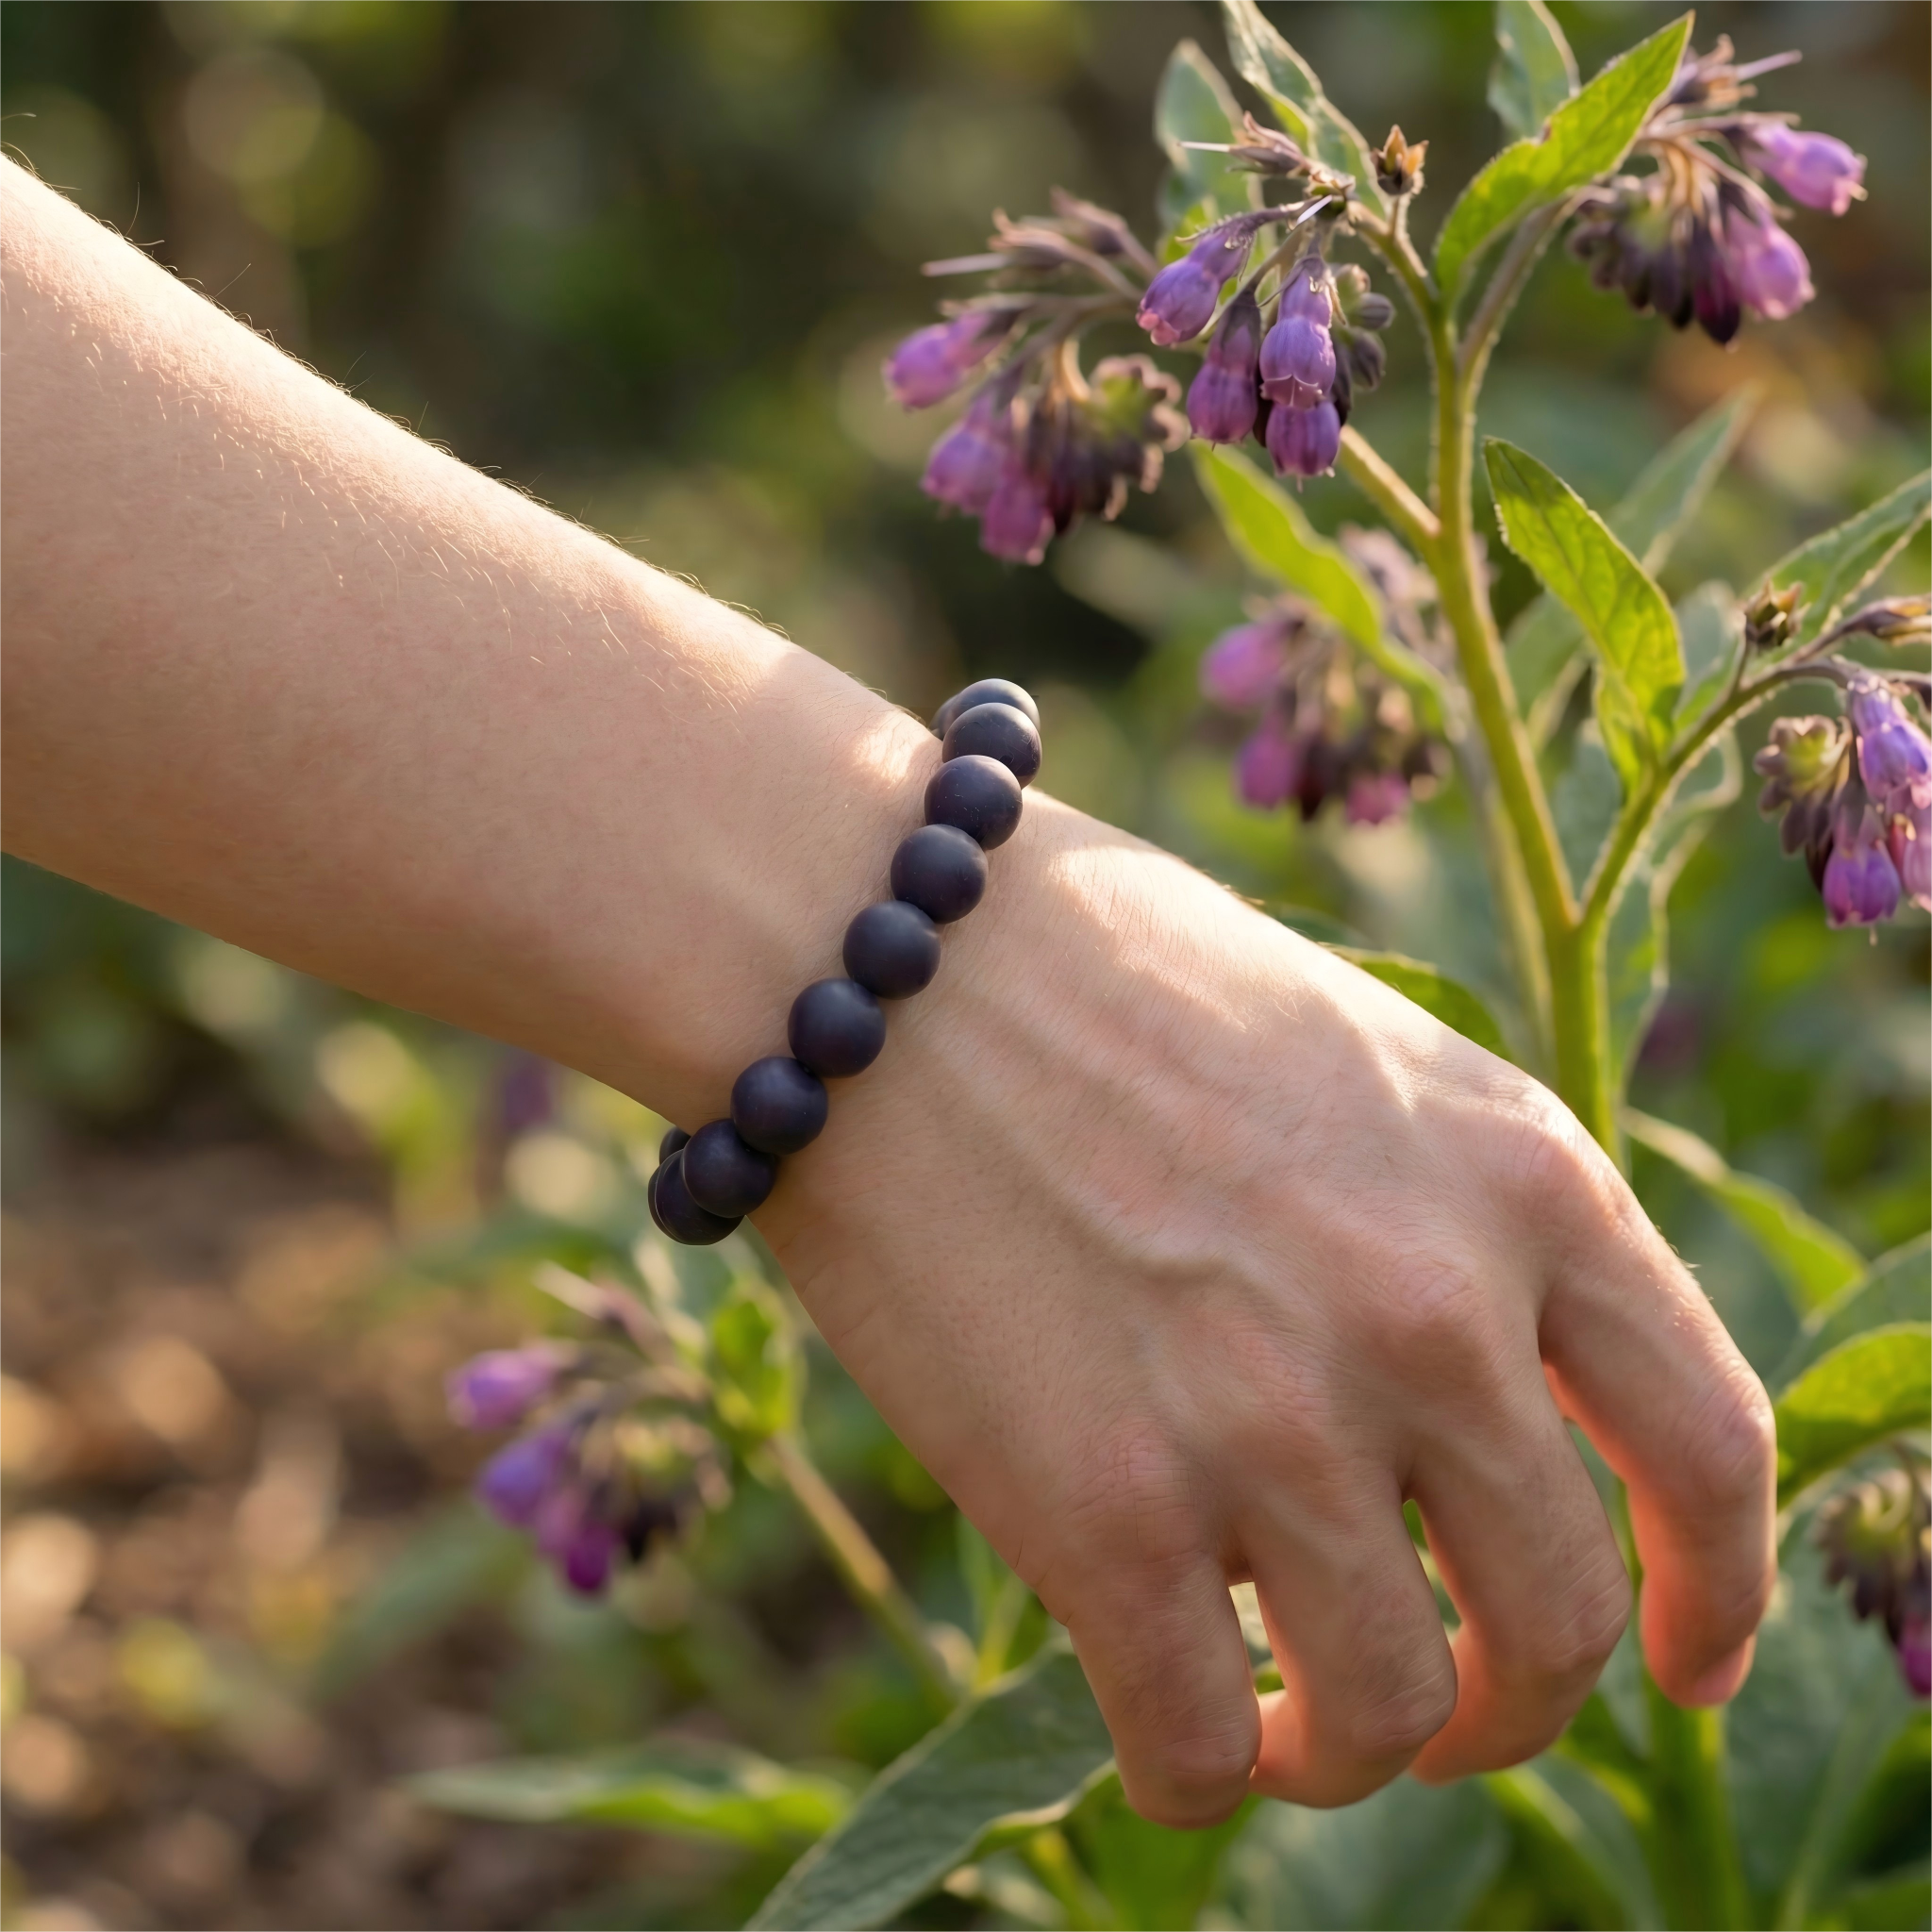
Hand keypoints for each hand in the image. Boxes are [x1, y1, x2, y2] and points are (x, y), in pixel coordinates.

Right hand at [763, 791, 1775, 1824]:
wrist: (875, 955)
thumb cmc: (1095, 981)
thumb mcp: (1356, 1059)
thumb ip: (1460, 1226)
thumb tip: (1486, 1422)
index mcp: (1523, 1177)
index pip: (1709, 1444)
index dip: (1716, 1590)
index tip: (1686, 1668)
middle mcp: (1434, 1314)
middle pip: (1559, 1620)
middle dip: (1513, 1706)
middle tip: (1444, 1711)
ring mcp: (1275, 1422)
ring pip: (1394, 1717)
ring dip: (1350, 1753)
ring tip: (1286, 1721)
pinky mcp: (1106, 1516)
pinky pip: (1202, 1752)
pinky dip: (1202, 1774)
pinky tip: (1176, 1727)